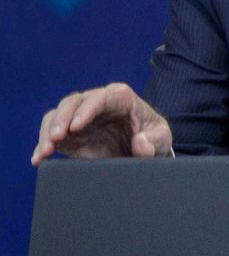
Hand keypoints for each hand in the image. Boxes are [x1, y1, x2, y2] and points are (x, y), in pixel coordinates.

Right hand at [31, 83, 173, 165]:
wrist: (143, 152)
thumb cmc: (153, 137)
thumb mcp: (161, 138)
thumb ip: (154, 140)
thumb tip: (141, 143)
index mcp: (121, 98)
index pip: (101, 98)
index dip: (87, 110)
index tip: (77, 126)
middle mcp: (97, 104)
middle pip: (73, 103)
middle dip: (62, 119)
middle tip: (56, 138)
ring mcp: (80, 118)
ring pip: (58, 116)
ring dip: (48, 131)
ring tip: (45, 149)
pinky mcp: (70, 135)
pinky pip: (51, 134)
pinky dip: (43, 145)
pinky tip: (39, 158)